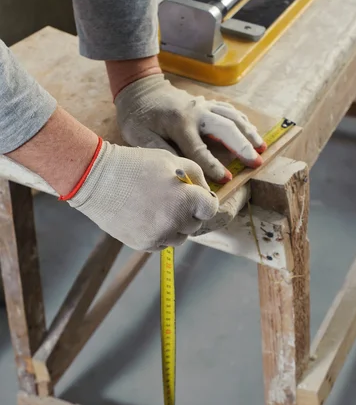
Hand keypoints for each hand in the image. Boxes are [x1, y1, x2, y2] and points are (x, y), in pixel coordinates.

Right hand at [7, 107, 217, 250]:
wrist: (97, 180)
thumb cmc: (135, 165)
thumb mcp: (170, 159)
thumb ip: (196, 175)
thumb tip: (206, 193)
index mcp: (186, 200)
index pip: (210, 209)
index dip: (204, 201)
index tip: (196, 197)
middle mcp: (175, 222)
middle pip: (195, 224)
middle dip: (188, 212)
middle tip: (170, 198)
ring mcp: (159, 236)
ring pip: (179, 237)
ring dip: (174, 225)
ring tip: (156, 207)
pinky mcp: (144, 245)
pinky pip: (161, 243)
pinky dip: (158, 233)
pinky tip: (145, 216)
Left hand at [114, 74, 265, 182]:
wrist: (140, 88)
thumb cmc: (137, 116)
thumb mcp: (139, 136)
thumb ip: (159, 151)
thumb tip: (179, 169)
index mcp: (180, 123)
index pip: (200, 150)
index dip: (213, 166)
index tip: (226, 179)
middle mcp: (196, 112)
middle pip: (226, 129)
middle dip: (243, 147)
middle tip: (257, 162)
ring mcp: (203, 105)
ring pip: (232, 117)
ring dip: (249, 133)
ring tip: (262, 148)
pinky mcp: (206, 103)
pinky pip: (229, 111)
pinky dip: (242, 121)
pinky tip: (251, 132)